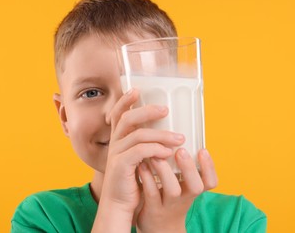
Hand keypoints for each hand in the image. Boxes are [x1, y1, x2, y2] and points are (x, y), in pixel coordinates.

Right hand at [93, 89, 184, 231]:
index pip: (118, 114)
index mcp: (118, 139)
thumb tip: (167, 132)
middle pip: (127, 118)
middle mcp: (115, 142)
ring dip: (161, 134)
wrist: (120, 203)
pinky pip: (140, 151)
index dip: (125, 100)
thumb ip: (145, 145)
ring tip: (180, 139)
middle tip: (166, 110)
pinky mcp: (121, 165)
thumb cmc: (133, 180)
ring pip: (138, 134)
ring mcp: (116, 153)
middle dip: (147, 111)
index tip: (137, 90)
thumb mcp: (138, 158)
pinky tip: (168, 153)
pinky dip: (156, 149)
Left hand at [136, 148, 217, 232]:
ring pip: (172, 190)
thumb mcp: (183, 186)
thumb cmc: (171, 198)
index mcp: (193, 189)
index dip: (209, 167)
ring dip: (164, 171)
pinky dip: (147, 178)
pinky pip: (151, 193)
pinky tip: (142, 164)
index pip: (211, 181)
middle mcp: (185, 198)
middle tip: (181, 150)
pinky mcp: (152, 208)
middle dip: (189, 167)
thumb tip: (182, 136)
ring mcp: (169, 204)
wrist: (159, 228)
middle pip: (195, 186)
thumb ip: (184, 166)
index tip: (203, 149)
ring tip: (157, 155)